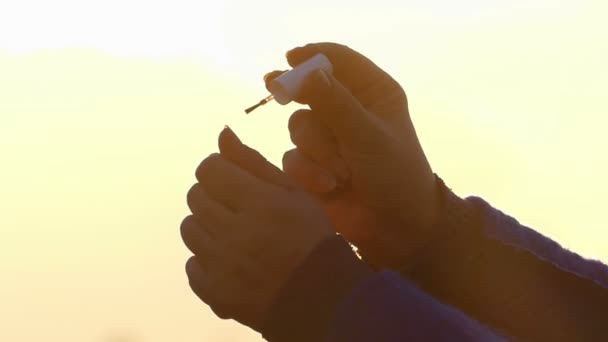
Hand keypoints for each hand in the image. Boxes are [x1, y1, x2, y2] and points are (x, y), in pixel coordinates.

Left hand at [181, 127, 332, 328]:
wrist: (321, 295)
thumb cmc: (309, 236)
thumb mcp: (292, 192)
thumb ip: (253, 162)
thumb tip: (222, 134)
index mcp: (258, 202)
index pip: (209, 169)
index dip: (219, 169)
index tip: (231, 178)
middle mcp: (235, 233)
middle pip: (196, 197)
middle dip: (213, 195)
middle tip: (236, 207)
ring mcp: (222, 266)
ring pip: (190, 229)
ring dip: (207, 226)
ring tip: (233, 234)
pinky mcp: (216, 293)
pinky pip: (192, 266)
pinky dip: (206, 261)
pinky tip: (230, 261)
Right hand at [266, 43, 439, 268]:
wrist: (397, 228)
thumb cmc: (394, 174)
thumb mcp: (367, 136)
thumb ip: (335, 104)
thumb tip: (305, 73)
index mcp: (373, 93)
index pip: (339, 61)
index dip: (313, 57)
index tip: (290, 58)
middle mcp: (349, 111)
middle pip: (309, 90)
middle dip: (298, 96)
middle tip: (273, 86)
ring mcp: (330, 139)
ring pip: (299, 126)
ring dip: (316, 150)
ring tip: (342, 171)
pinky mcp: (314, 166)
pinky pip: (294, 157)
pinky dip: (308, 172)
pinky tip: (330, 186)